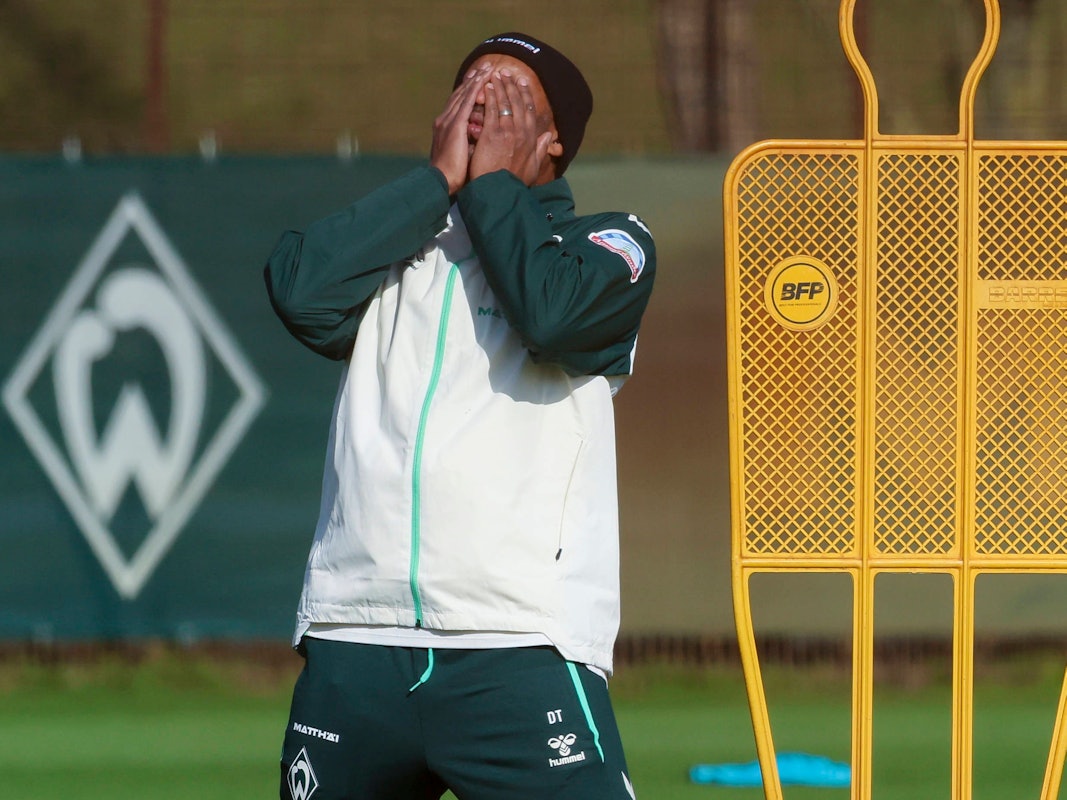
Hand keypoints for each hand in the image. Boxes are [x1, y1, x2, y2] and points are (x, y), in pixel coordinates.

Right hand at [430, 64, 490, 193]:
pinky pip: (467, 102)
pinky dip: (475, 89)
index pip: (459, 104)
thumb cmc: (452, 176)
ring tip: (489, 68)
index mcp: (446, 128)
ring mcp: (449, 121)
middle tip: (486, 67)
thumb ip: (468, 144)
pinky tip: (483, 79)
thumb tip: (478, 141)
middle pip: (461, 95)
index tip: (479, 80)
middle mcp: (445, 120)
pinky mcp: (455, 125)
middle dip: (473, 80)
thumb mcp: (461, 156)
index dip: (469, 91)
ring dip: (477, 80)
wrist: (440, 181)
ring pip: (464, 94)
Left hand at [469, 70, 554, 186]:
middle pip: (518, 103)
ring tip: (494, 75)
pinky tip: (485, 87)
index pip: (530, 111)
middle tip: (506, 72)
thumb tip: (549, 137)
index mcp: (531, 139)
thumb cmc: (515, 183)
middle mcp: (521, 132)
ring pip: (505, 103)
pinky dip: (489, 97)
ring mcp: (507, 132)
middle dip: (512, 86)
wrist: (500, 192)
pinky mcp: (492, 134)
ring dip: (500, 87)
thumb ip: (541, 150)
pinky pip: (491, 110)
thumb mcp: (534, 168)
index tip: (522, 83)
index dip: (526, 95)